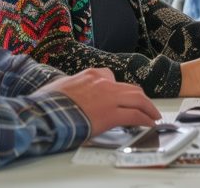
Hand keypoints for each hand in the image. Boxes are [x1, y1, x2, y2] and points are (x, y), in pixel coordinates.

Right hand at [35, 67, 160, 135]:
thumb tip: (68, 92)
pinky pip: (134, 116)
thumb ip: (72, 86)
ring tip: (153, 115)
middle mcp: (103, 82)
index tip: (122, 98)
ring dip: (148, 107)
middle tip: (147, 106)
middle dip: (141, 98)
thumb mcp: (61, 86)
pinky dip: (145, 119)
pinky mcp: (111, 114)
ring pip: (137, 98)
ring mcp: (109, 97)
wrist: (46, 111)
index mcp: (91, 75)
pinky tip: (149, 124)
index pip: (112, 79)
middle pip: (130, 88)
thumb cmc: (47, 102)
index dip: (119, 90)